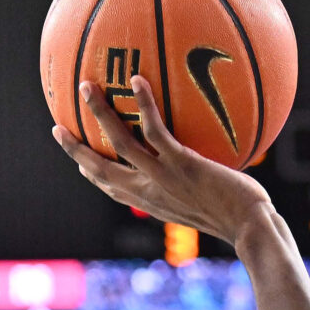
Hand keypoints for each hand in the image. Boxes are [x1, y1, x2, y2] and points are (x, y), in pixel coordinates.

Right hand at [51, 76, 271, 245]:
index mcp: (153, 204)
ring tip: (86, 87)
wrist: (251, 229)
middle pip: (100, 169)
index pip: (115, 190)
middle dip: (76, 149)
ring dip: (99, 113)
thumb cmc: (241, 220)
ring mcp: (163, 177)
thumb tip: (209, 176)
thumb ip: (199, 192)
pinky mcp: (182, 164)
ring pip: (118, 142)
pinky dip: (143, 104)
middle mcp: (150, 192)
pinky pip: (154, 129)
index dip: (93, 176)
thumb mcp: (211, 209)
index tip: (80, 164)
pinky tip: (137, 80)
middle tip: (58, 128)